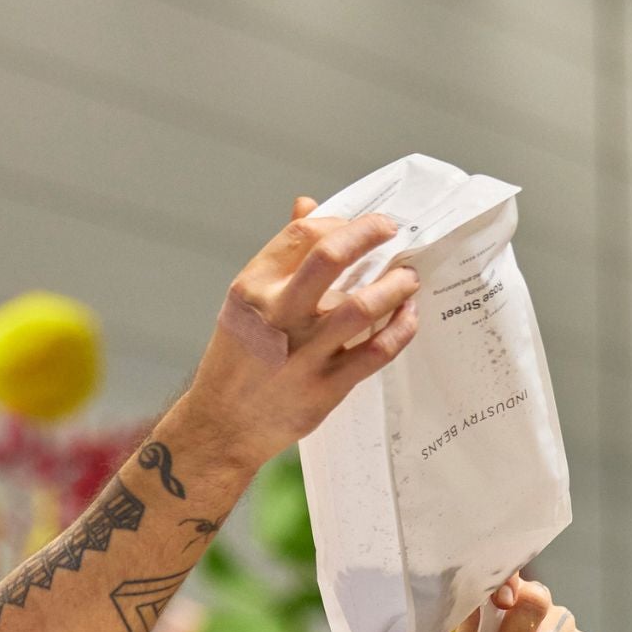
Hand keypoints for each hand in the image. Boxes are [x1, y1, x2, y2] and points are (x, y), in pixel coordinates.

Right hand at [172, 194, 420, 470]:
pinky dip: (400, 330)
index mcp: (253, 287)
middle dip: (371, 234)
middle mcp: (276, 315)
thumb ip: (281, 256)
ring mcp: (302, 354)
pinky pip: (376, 352)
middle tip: (393, 232)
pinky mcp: (325, 387)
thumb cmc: (238, 359)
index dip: (341, 223)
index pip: (303, 233)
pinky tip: (407, 318)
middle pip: (330, 256)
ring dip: (396, 286)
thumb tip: (308, 206)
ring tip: (408, 280)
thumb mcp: (246, 301)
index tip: (361, 227)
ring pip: (362, 306)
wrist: (222, 425)